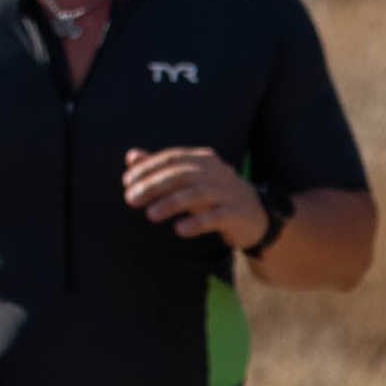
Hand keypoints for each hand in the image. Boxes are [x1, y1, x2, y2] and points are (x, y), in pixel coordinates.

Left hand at [123, 147, 266, 249]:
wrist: (258, 216)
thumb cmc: (216, 196)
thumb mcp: (190, 179)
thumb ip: (162, 168)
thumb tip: (132, 156)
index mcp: (204, 160)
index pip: (173, 158)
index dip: (148, 168)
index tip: (127, 182)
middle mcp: (217, 173)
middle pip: (182, 174)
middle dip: (154, 186)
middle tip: (130, 200)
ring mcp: (229, 193)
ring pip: (197, 194)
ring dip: (171, 204)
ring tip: (150, 215)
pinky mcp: (238, 214)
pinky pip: (216, 217)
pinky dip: (197, 222)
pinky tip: (179, 230)